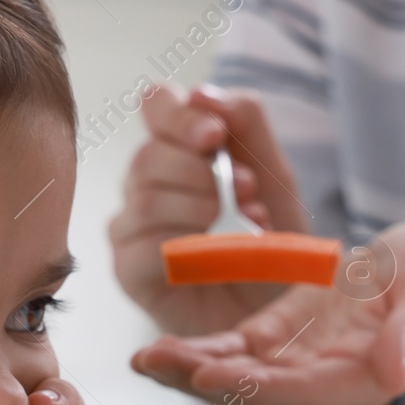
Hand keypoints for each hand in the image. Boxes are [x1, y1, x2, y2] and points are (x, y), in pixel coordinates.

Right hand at [109, 82, 310, 336]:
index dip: (179, 114)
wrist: (275, 309)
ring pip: (145, 197)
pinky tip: (215, 257)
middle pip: (149, 154)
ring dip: (200, 209)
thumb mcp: (274, 175)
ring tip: (240, 227)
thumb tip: (203, 94)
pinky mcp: (128, 271)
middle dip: (200, 172)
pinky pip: (143, 247)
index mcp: (177, 149)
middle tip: (243, 192)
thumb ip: (247, 124)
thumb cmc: (271, 242)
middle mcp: (145, 183)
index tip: (215, 136)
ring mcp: (130, 227)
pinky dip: (185, 248)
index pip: (156, 105)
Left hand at [130, 222, 404, 404]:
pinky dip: (193, 352)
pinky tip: (154, 353)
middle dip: (202, 383)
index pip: (304, 393)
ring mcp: (292, 368)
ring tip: (141, 359)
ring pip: (233, 379)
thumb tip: (394, 377)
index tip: (211, 376)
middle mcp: (319, 388)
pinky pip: (228, 352)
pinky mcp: (273, 343)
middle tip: (152, 362)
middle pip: (254, 396)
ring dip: (185, 372)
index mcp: (360, 383)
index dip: (257, 387)